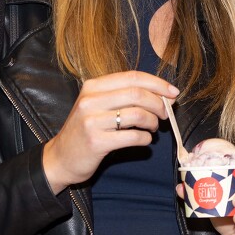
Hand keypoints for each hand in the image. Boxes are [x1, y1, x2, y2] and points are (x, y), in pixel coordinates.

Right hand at [42, 71, 179, 192]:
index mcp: (93, 86)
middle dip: (158, 103)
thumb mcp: (98, 106)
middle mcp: (90, 100)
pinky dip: (145, 138)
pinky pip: (132, 136)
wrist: (61, 158)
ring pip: (137, 114)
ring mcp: (91, 121)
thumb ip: (125, 97)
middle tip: (166, 114)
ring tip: (153, 128)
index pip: (132, 77)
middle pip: (137, 94)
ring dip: (153, 122)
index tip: (173, 93)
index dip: (158, 83)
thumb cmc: (86, 130)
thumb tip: (164, 95)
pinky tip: (144, 140)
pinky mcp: (96, 142)